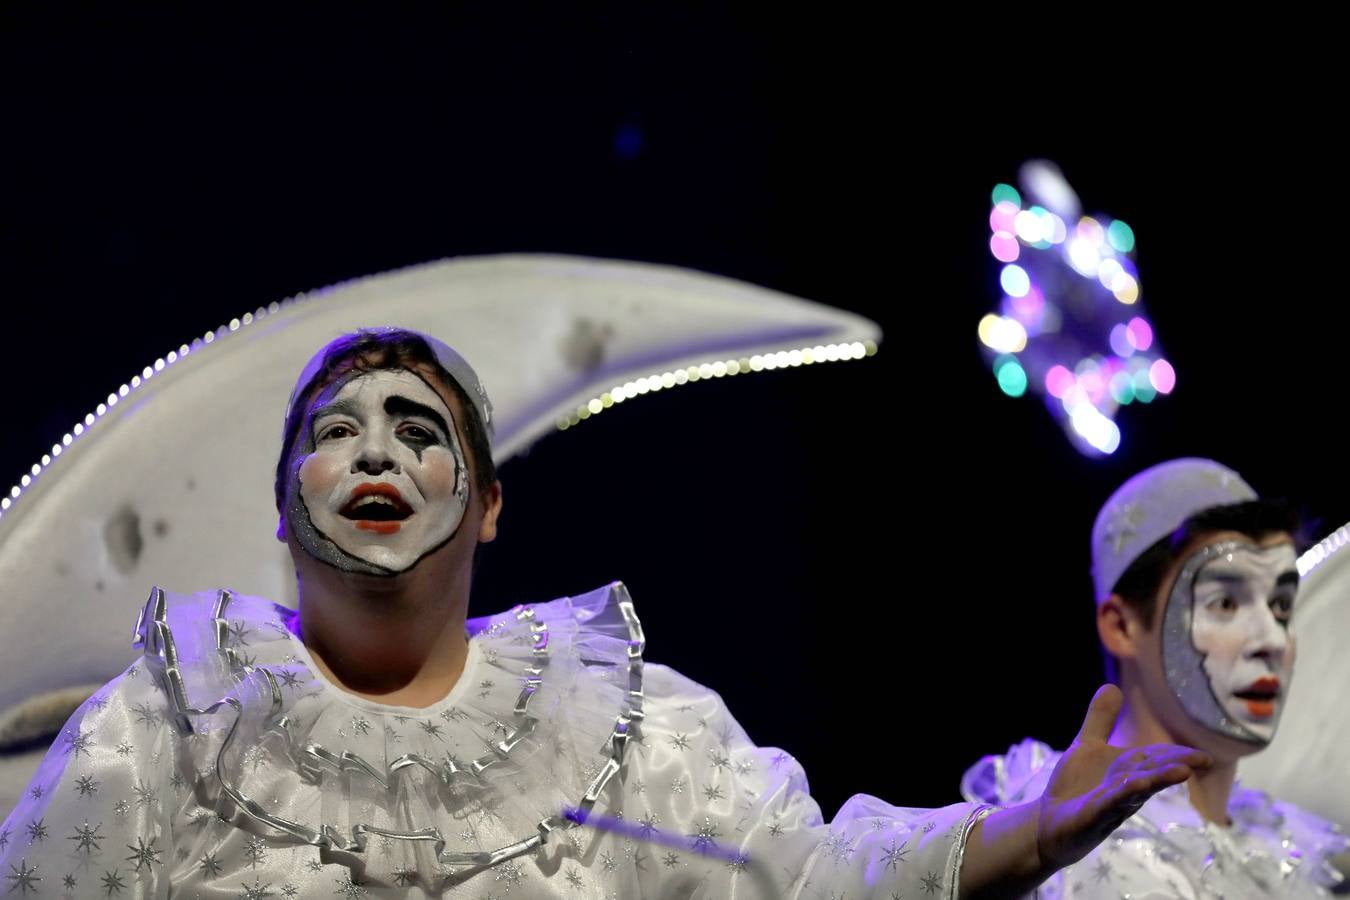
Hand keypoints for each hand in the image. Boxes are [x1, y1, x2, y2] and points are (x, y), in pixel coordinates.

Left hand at [1035, 684, 1210, 869]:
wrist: (1048, 822)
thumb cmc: (1075, 786)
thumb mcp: (1087, 746)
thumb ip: (1101, 719)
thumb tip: (1112, 685)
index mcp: (1127, 769)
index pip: (1156, 759)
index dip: (1179, 756)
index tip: (1207, 756)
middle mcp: (1125, 787)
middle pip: (1153, 773)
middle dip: (1175, 765)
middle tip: (1203, 759)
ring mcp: (1110, 803)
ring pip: (1137, 790)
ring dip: (1158, 781)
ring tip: (1182, 772)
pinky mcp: (1091, 815)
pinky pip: (1109, 803)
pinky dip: (1122, 794)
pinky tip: (1136, 785)